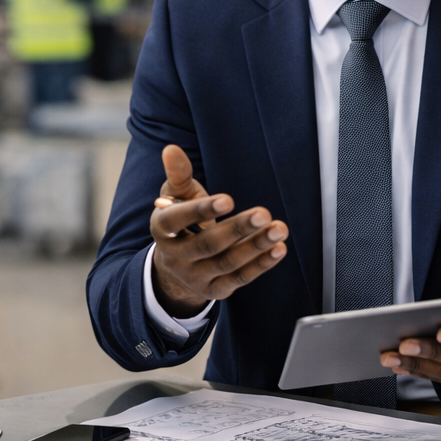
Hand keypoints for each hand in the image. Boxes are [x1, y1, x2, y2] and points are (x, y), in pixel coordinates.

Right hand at [149, 145, 288, 317]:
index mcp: (161, 230)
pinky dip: (261, 264)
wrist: (177, 267)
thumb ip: (178, 175)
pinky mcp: (215, 290)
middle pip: (208, 244)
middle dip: (237, 229)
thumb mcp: (176, 197)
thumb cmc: (181, 222)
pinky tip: (278, 248)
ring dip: (256, 246)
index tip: (227, 200)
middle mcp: (176, 257)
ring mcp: (195, 277)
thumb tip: (171, 150)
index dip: (201, 211)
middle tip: (263, 213)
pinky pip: (240, 278)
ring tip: (279, 228)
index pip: (176, 221)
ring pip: (228, 262)